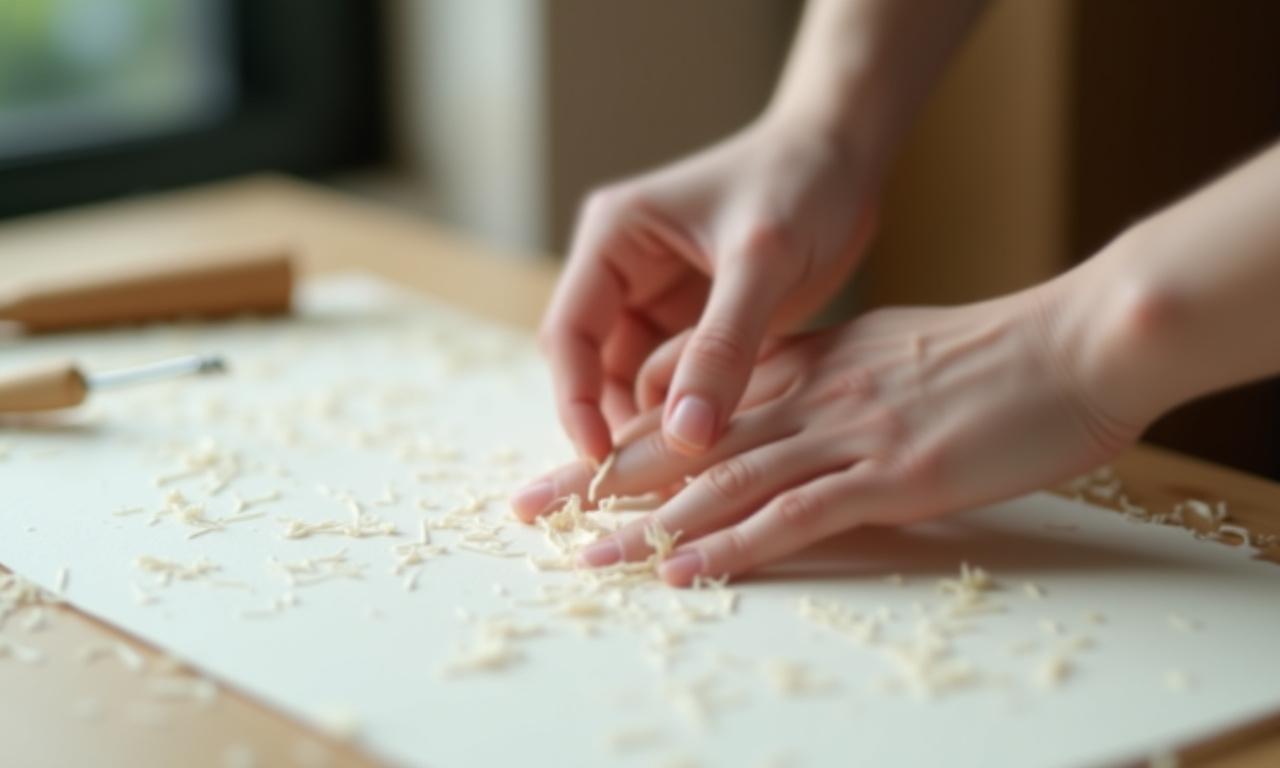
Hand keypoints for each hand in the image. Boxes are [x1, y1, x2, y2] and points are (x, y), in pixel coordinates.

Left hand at [515, 281, 1144, 584]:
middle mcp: (810, 397)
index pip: (698, 402)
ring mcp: (846, 437)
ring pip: (724, 484)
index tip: (573, 461)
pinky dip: (732, 548)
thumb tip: (793, 411)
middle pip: (688, 443)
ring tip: (586, 554)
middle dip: (603, 477)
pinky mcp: (890, 479)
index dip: (629, 433)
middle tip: (533, 506)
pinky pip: (794, 518)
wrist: (1076, 343)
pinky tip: (683, 572)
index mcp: (810, 364)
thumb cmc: (1000, 354)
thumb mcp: (896, 351)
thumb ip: (836, 377)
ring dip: (650, 525)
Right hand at [539, 115, 877, 462]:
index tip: (600, 462)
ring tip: (686, 477)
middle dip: (615, 423)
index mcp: (613, 238)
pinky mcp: (694, 323)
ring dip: (655, 427)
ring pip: (634, 383)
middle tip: (649, 485)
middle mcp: (622, 271)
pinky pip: (677, 382)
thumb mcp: (763, 261)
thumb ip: (722, 347)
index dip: (574, 402)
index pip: (569, 333)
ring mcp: (657, 300)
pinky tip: (715, 451)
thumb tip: (683, 438)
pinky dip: (691, 416)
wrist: (848, 156)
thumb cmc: (801, 182)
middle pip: (593, 367)